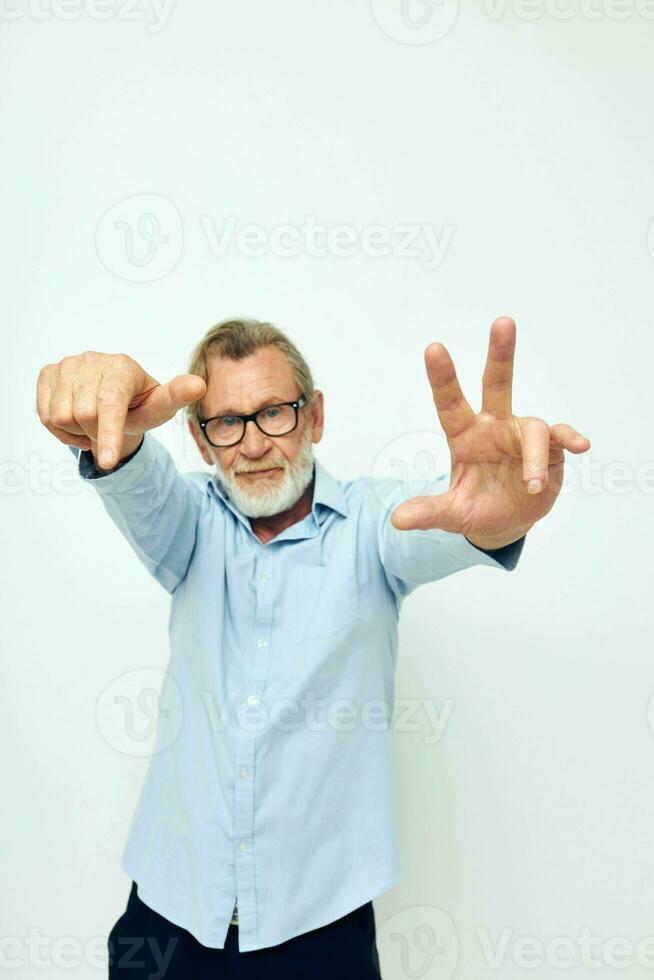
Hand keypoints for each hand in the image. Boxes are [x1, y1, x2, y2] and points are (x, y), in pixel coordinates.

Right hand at [37, 351, 205, 468]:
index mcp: (122, 367)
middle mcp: (92, 360)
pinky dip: (60, 430)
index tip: (108, 461)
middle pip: (83, 415)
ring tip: (93, 426)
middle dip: (96, 433)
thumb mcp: (159, 407)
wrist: (113, 396)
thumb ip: (175, 398)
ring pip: (60, 416)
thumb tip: (198, 385)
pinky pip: (44, 415)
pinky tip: (76, 423)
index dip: (109, 434)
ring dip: (77, 433)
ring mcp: (67, 365)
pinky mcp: (49, 373)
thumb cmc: (139, 404)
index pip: (111, 403)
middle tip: (109, 431)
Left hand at [391, 317, 590, 548]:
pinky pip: (559, 437)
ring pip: (532, 429)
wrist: (508, 520)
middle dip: (500, 354)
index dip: (442, 377)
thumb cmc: (477, 507)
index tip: (433, 348)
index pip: (450, 403)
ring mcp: (522, 435)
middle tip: (503, 322)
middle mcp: (494, 426)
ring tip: (532, 485)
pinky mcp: (549, 449)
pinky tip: (580, 445)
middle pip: (496, 383)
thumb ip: (429, 512)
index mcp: (464, 436)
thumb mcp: (452, 513)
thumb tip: (398, 520)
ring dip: (533, 457)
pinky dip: (569, 438)